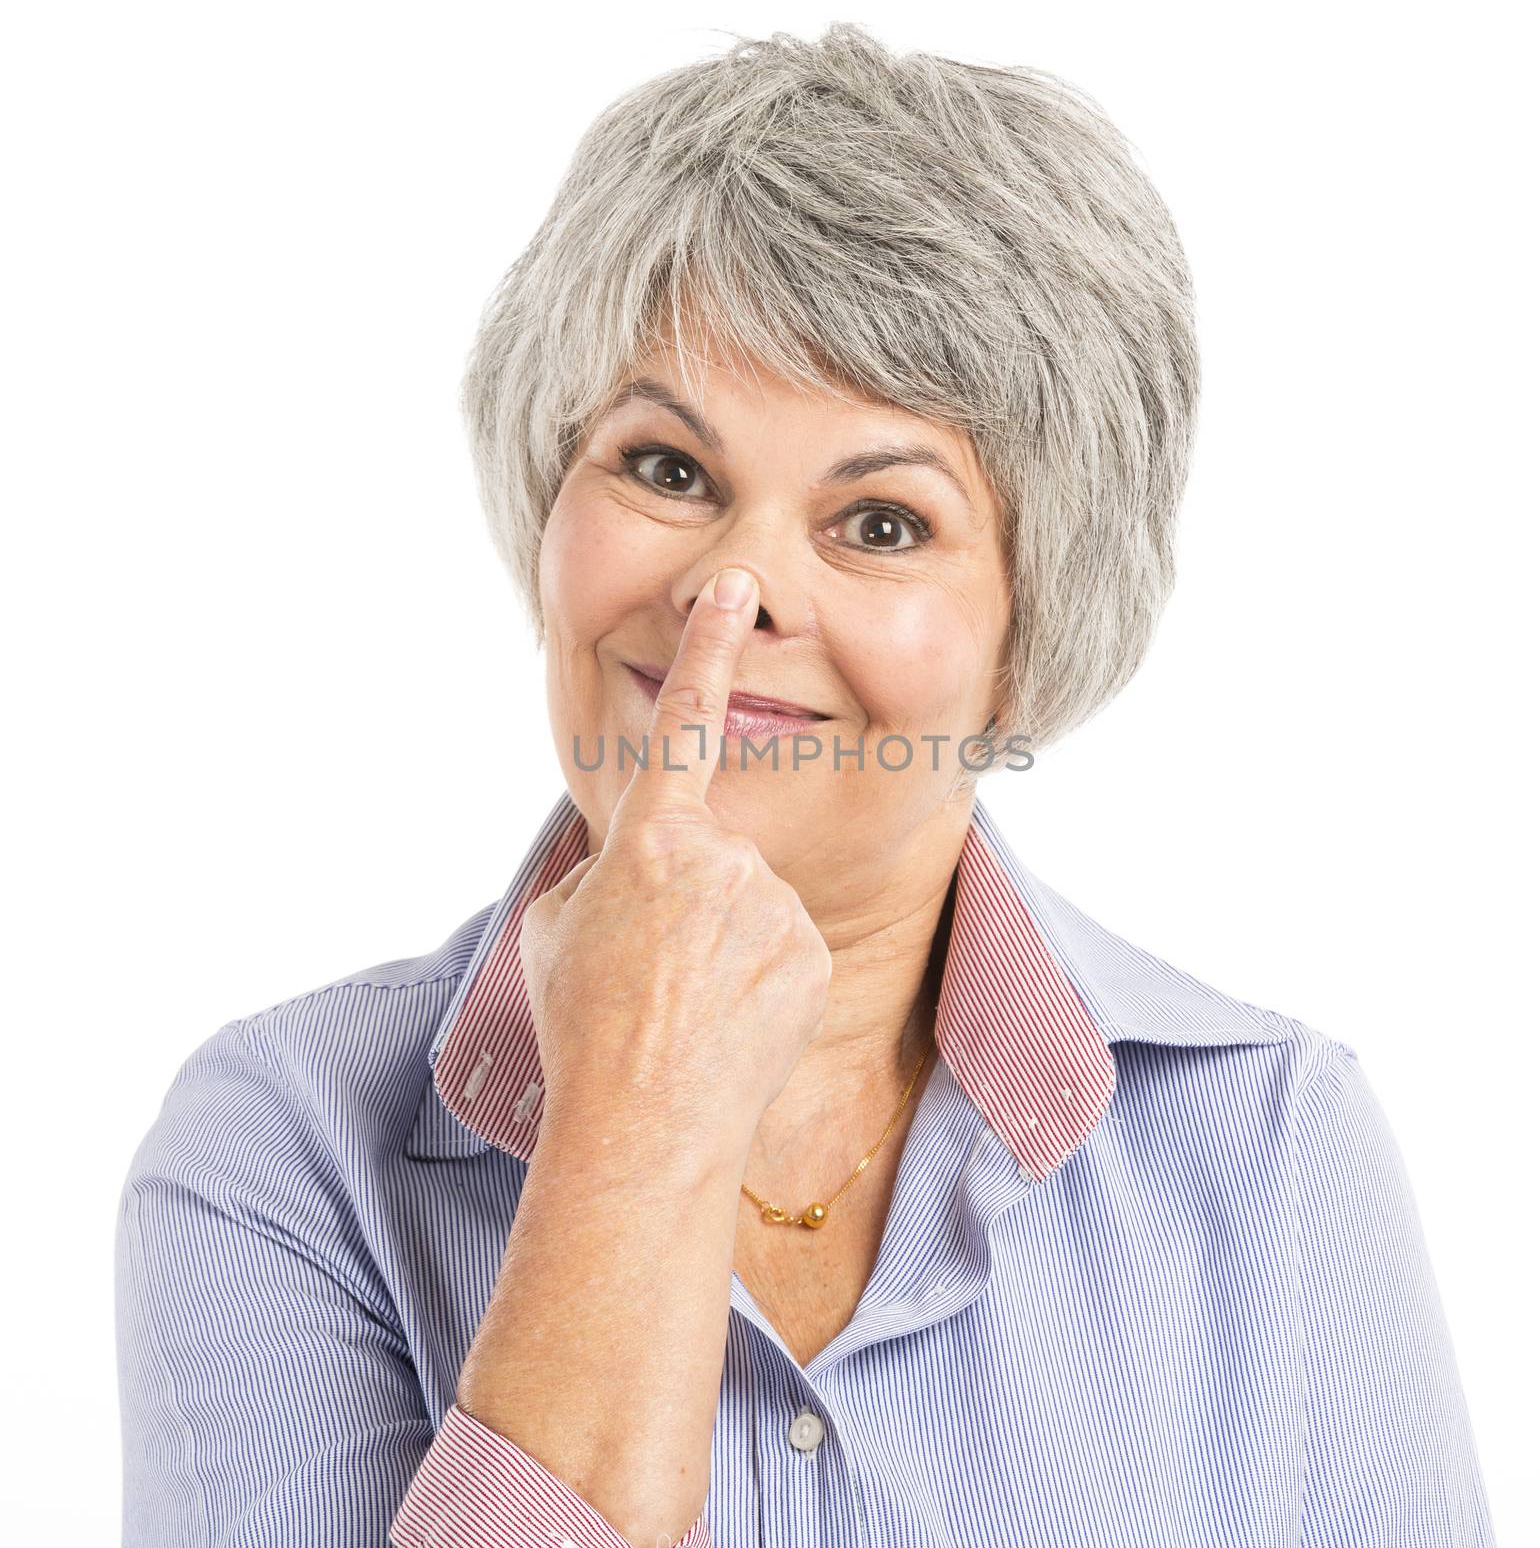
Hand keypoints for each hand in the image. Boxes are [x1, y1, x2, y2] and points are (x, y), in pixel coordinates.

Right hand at [518, 566, 833, 1170]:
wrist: (645, 1123)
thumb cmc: (582, 1024)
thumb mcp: (557, 927)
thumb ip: (601, 870)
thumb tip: (633, 861)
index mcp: (652, 838)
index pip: (685, 722)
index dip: (709, 649)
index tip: (735, 589)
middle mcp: (724, 857)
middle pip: (710, 855)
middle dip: (685, 899)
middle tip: (652, 971)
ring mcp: (775, 904)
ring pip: (749, 903)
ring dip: (720, 943)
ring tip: (685, 1004)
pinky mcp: (811, 951)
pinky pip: (782, 946)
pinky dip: (757, 977)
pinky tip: (728, 1021)